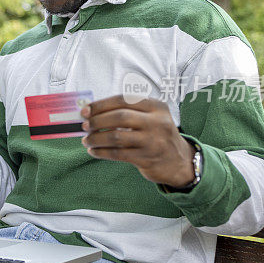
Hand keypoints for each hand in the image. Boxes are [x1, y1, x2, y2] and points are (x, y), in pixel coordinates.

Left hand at [80, 96, 195, 187]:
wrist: (179, 162)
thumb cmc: (156, 136)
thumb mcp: (151, 118)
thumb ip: (128, 112)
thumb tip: (92, 112)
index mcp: (156, 106)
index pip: (123, 100)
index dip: (101, 105)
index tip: (85, 110)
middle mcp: (157, 122)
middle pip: (120, 117)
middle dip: (97, 121)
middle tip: (84, 125)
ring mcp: (152, 141)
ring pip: (117, 137)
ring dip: (96, 138)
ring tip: (86, 140)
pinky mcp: (147, 158)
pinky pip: (118, 154)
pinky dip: (101, 152)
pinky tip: (93, 151)